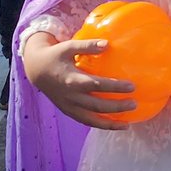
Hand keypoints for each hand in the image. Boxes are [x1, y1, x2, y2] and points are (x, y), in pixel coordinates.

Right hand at [21, 33, 137, 129]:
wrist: (36, 70)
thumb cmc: (56, 56)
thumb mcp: (69, 46)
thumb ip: (87, 46)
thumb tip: (107, 44)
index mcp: (73, 79)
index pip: (97, 85)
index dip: (115, 87)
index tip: (132, 86)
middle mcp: (71, 96)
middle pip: (97, 105)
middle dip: (117, 106)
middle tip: (134, 103)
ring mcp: (69, 107)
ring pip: (91, 119)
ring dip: (110, 123)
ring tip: (127, 124)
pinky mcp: (68, 112)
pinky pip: (86, 122)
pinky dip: (100, 126)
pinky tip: (114, 126)